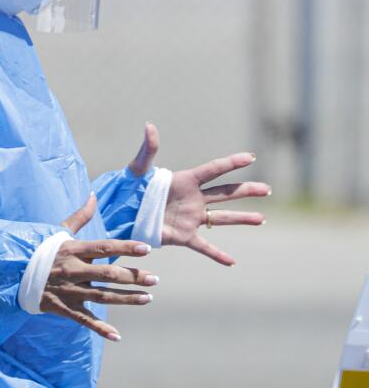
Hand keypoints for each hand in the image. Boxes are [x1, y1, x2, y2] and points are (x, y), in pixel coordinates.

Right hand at [41, 194, 158, 341]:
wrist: (12, 273)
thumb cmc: (40, 251)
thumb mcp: (58, 232)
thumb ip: (80, 217)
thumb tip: (93, 196)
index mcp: (72, 250)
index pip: (103, 247)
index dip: (125, 248)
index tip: (146, 249)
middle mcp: (73, 270)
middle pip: (108, 274)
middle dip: (133, 277)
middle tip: (154, 279)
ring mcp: (69, 291)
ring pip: (102, 296)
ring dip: (126, 299)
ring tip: (148, 298)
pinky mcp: (64, 308)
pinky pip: (84, 320)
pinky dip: (100, 329)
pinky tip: (117, 336)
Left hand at [128, 122, 270, 265]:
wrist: (120, 213)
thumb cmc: (127, 188)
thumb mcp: (138, 169)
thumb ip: (147, 150)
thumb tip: (149, 126)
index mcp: (184, 181)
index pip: (213, 170)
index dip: (231, 162)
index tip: (250, 157)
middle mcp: (192, 198)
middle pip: (225, 193)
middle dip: (246, 191)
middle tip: (267, 189)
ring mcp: (190, 218)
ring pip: (222, 218)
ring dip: (242, 218)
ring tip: (262, 219)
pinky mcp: (183, 236)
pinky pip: (204, 246)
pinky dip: (217, 254)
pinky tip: (232, 262)